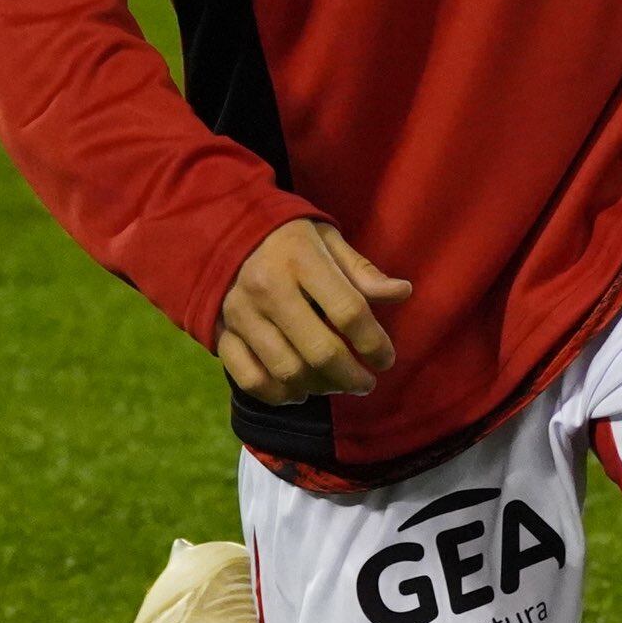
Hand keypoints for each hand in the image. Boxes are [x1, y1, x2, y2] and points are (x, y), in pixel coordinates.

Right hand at [215, 220, 411, 404]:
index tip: (386, 359)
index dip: (375, 343)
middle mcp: (268, 288)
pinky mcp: (221, 332)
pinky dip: (278, 394)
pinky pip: (250, 379)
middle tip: (366, 383)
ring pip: (288, 371)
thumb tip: (402, 292)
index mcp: (300, 259)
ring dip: (321, 388)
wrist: (218, 228)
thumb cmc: (285, 236)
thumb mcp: (326, 239)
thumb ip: (361, 271)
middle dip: (352, 376)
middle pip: (321, 351)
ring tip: (336, 384)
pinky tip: (298, 391)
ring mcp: (241, 314)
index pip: (348, 311)